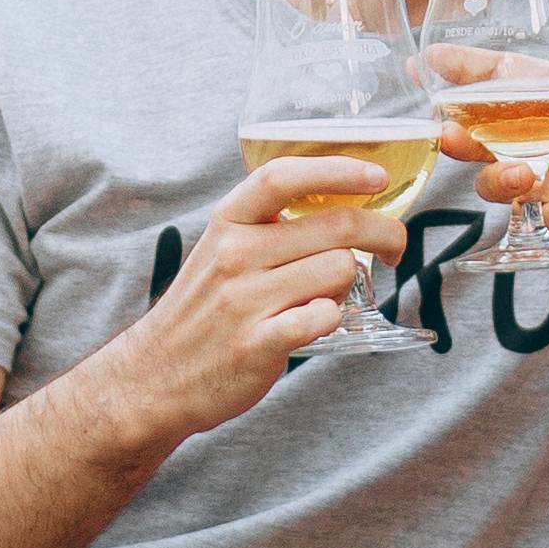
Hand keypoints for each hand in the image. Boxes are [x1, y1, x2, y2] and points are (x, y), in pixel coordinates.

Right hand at [92, 158, 405, 438]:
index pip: (283, 177)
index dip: (337, 169)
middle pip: (335, 225)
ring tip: (332, 295)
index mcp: (228, 223)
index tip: (378, 175)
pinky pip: (323, 317)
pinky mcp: (256, 344)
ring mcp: (244, 300)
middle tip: (394, 247)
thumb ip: (270, 227)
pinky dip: (332, 317)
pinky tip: (319, 322)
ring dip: (351, 283)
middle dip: (384, 233)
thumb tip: (345, 205)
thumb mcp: (221, 251)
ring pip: (339, 270)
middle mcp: (235, 254)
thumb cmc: (203, 311)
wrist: (154, 378)